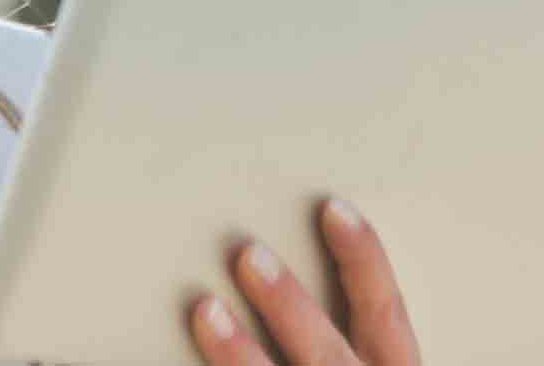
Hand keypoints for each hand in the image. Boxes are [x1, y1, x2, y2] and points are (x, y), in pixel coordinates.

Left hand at [189, 198, 419, 365]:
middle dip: (291, 308)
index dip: (365, 262)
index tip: (333, 209)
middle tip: (248, 254)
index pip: (386, 317)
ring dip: (242, 354)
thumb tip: (263, 258)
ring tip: (204, 308)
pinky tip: (174, 363)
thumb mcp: (361, 363)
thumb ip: (333, 332)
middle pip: (329, 357)